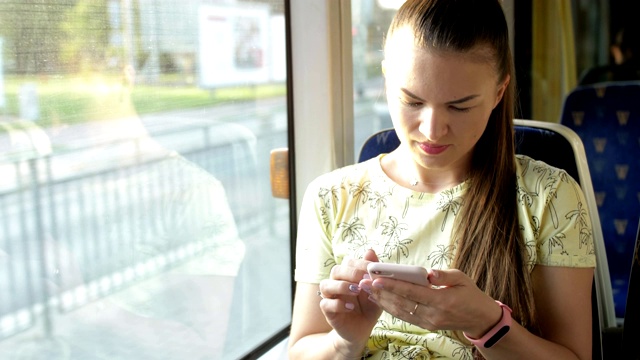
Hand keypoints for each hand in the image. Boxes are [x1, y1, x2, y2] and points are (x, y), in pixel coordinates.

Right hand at [317, 249, 382, 348]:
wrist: (362, 329)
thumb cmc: (369, 307)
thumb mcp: (376, 289)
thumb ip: (372, 272)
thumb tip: (370, 250)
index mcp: (347, 275)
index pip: (348, 262)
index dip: (360, 264)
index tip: (372, 270)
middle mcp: (336, 283)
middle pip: (336, 270)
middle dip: (351, 273)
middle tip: (365, 280)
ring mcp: (330, 296)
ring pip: (326, 284)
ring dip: (342, 286)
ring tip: (357, 291)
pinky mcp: (327, 311)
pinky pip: (325, 304)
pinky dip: (338, 304)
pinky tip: (351, 308)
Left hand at [362, 268, 501, 337]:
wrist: (479, 318)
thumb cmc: (470, 294)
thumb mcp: (462, 278)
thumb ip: (444, 275)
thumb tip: (428, 273)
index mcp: (442, 301)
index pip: (412, 292)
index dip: (392, 286)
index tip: (376, 279)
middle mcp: (432, 314)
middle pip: (402, 303)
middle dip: (381, 292)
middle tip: (363, 282)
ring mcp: (428, 322)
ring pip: (400, 312)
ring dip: (382, 301)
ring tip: (367, 290)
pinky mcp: (426, 326)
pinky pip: (405, 317)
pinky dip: (391, 308)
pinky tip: (380, 300)